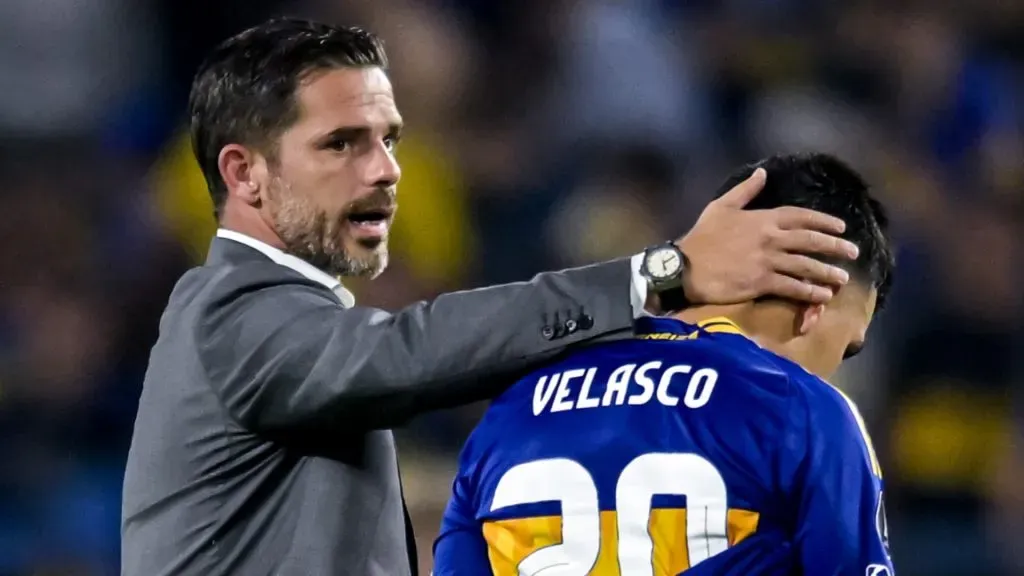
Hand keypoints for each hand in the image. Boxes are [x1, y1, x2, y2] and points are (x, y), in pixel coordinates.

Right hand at [676, 168, 859, 304]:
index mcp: (762, 218)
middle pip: (811, 241)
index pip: (801, 216)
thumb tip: (762, 173)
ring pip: (806, 265)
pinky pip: (792, 287)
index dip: (823, 221)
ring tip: (842, 278)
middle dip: (835, 246)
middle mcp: (770, 238)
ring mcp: (767, 261)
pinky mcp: (761, 282)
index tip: (841, 227)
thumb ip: (745, 190)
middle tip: (853, 252)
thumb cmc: (701, 237)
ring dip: (827, 272)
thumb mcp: (720, 207)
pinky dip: (810, 292)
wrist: (684, 267)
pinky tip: (822, 296)